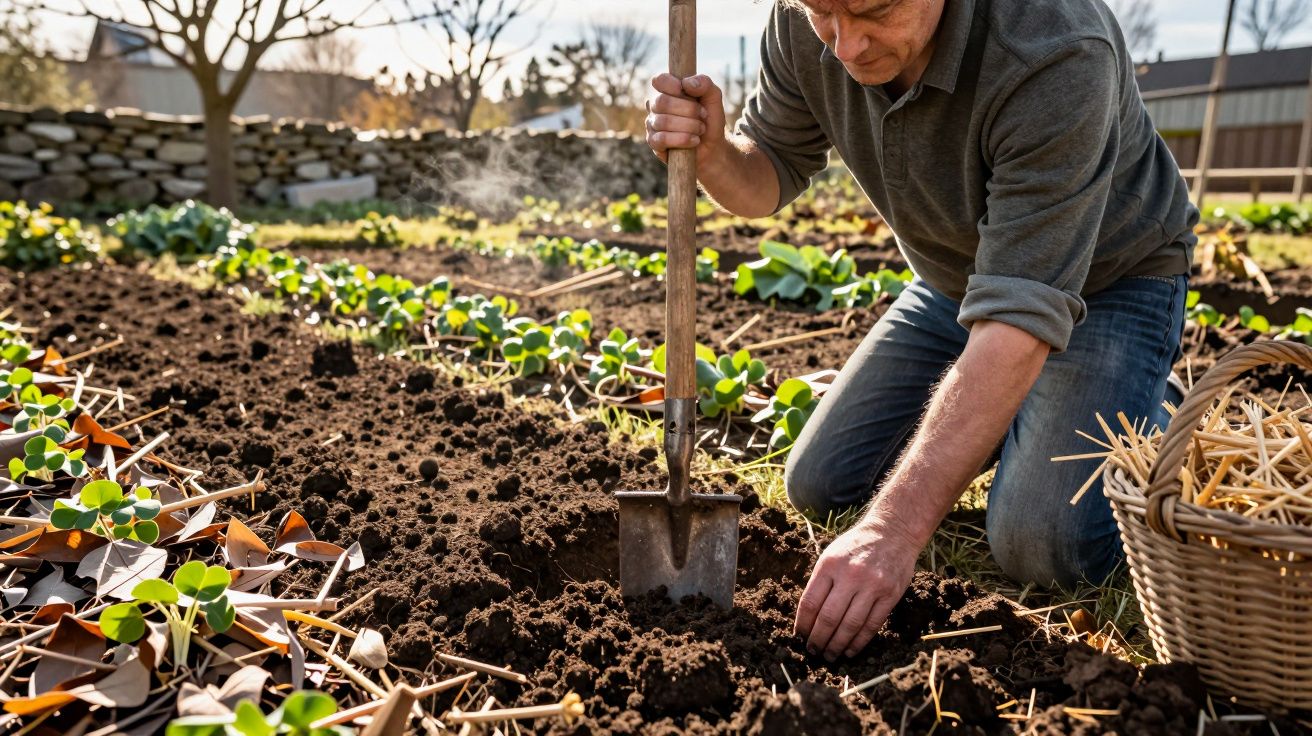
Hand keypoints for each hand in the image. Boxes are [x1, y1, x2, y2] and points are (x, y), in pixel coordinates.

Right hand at [645, 73, 727, 165]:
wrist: (713, 146)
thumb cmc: (710, 119)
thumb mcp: (713, 97)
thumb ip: (704, 83)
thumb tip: (687, 83)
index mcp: (667, 90)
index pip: (659, 80)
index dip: (671, 84)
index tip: (685, 90)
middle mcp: (656, 106)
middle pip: (662, 102)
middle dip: (688, 109)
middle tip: (703, 115)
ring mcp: (652, 124)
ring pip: (664, 121)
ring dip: (689, 126)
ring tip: (701, 130)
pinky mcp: (654, 143)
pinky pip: (662, 139)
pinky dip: (682, 139)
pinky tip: (694, 140)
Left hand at [794, 518, 918, 660]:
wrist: (893, 532)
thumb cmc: (856, 546)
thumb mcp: (831, 554)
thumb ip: (820, 581)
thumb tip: (807, 616)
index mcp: (830, 564)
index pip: (810, 602)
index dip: (802, 624)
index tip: (799, 636)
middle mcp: (850, 575)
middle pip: (828, 617)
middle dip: (818, 639)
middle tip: (813, 651)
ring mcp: (872, 586)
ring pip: (850, 626)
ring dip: (837, 645)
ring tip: (829, 655)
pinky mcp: (890, 595)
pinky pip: (871, 625)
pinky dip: (858, 642)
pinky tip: (849, 650)